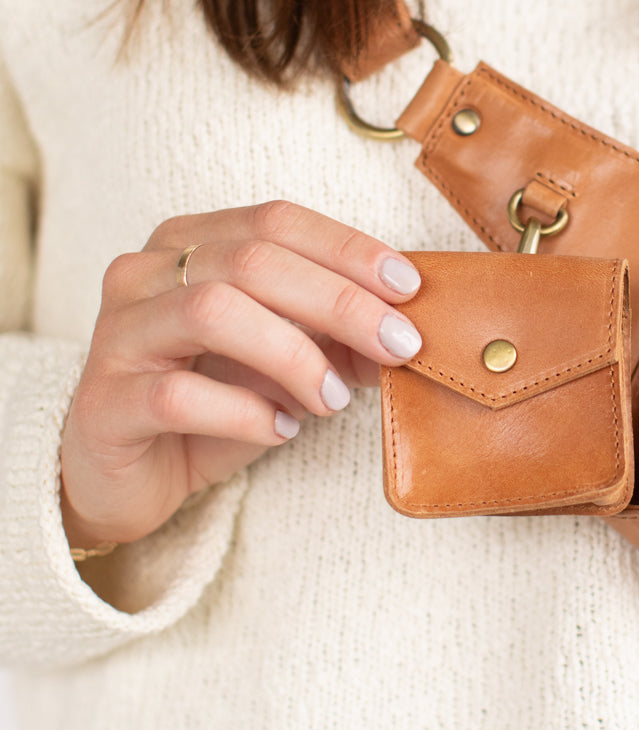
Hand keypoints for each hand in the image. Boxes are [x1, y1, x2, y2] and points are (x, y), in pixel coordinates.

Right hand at [60, 201, 421, 547]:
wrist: (132, 472)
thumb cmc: (213, 403)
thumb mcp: (283, 362)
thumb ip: (335, 338)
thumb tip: (407, 331)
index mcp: (190, 244)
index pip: (277, 221)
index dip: (349, 249)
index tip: (409, 288)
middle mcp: (146, 274)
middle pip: (253, 260)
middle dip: (340, 302)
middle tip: (398, 346)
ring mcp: (120, 334)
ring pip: (213, 311)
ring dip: (294, 356)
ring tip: (333, 400)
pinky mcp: (105, 402)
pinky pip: (179, 395)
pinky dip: (246, 414)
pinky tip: (281, 431)